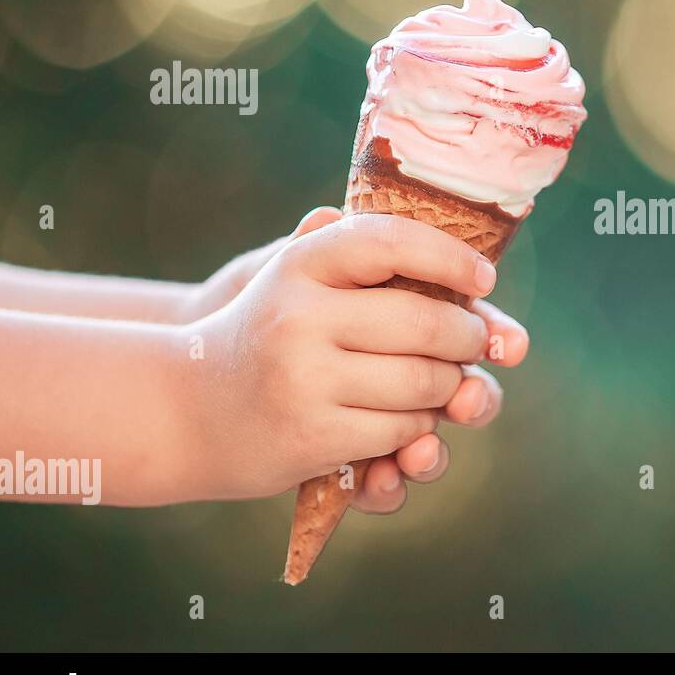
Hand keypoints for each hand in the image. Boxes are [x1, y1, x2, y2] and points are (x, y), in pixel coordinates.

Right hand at [180, 213, 504, 500]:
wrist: (190, 411)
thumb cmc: (269, 334)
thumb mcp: (298, 279)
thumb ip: (366, 257)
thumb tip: (467, 274)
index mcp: (301, 264)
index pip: (391, 241)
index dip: (450, 256)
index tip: (484, 278)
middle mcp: (299, 316)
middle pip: (426, 321)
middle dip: (467, 335)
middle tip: (473, 340)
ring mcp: (304, 378)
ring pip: (424, 382)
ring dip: (448, 386)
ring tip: (441, 380)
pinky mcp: (312, 434)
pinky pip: (402, 428)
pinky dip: (418, 428)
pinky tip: (407, 421)